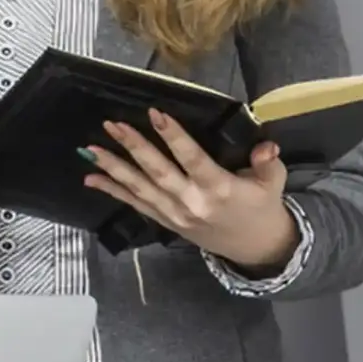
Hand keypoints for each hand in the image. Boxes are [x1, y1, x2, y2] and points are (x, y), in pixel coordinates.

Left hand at [83, 111, 296, 270]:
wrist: (253, 248)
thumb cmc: (261, 207)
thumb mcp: (272, 184)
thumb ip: (267, 163)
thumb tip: (266, 145)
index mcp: (219, 188)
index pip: (193, 159)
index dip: (174, 137)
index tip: (154, 113)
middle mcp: (192, 201)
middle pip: (158, 171)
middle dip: (133, 147)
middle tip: (112, 125)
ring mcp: (174, 213)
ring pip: (139, 188)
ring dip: (113, 167)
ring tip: (89, 148)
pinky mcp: (164, 221)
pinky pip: (134, 204)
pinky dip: (111, 191)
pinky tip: (90, 177)